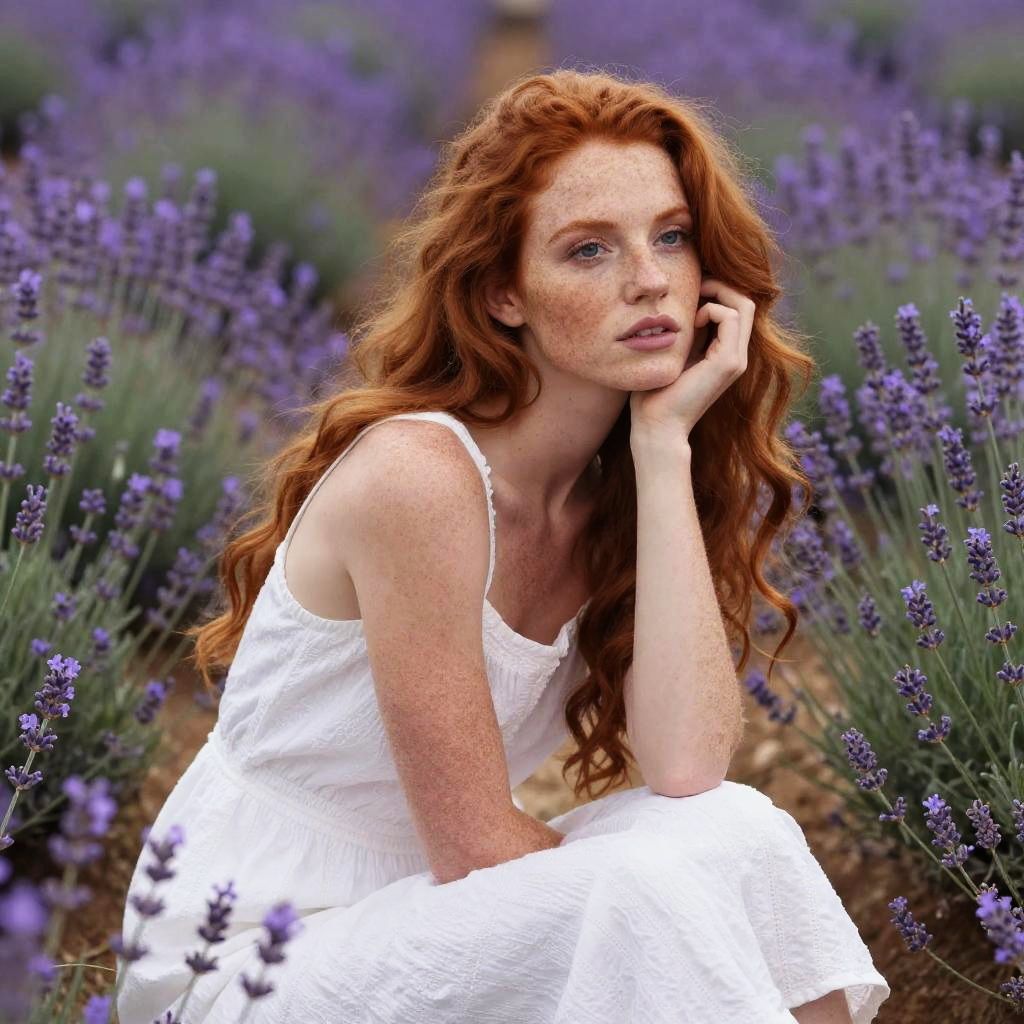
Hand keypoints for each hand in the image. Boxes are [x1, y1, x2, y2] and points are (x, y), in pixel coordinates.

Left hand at [629, 277, 754, 440]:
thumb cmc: (654, 392)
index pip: (736, 308)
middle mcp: (735, 356)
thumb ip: (685, 332)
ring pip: (743, 305)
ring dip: (716, 293)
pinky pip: (730, 317)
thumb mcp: (673, 352)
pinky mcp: (728, 362)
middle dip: (719, 284)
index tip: (691, 287)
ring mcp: (736, 360)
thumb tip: (681, 300)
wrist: (656, 425)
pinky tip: (692, 321)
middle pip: (745, 302)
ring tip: (691, 304)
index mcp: (724, 354)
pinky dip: (711, 309)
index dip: (717, 289)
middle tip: (694, 282)